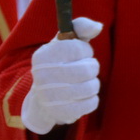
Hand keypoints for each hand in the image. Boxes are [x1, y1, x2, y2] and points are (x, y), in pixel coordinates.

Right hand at [20, 18, 102, 134]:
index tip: (80, 53)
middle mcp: (42, 76)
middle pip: (88, 69)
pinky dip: (91, 99)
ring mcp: (49, 96)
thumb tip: (97, 26)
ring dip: (92, 84)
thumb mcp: (65, 42)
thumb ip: (81, 28)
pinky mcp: (60, 113)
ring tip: (82, 83)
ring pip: (92, 87)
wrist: (43, 97)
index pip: (78, 48)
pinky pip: (92, 103)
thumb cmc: (60, 63)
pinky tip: (81, 96)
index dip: (85, 50)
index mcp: (43, 55)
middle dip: (92, 68)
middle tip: (84, 69)